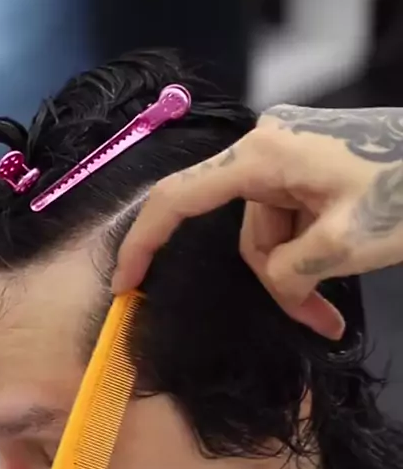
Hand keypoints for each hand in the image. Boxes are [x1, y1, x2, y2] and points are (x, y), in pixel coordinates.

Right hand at [113, 105, 402, 338]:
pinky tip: (342, 273)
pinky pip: (296, 218)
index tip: (126, 284)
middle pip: (244, 229)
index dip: (144, 241)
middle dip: (276, 279)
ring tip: (336, 308)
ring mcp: (294, 154)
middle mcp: (269, 147)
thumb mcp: (344, 243)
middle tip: (318, 321)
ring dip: (301, 273)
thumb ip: (289, 271)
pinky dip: (314, 252)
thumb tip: (279, 283)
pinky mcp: (316, 165)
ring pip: (273, 232)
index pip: (180, 197)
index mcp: (264, 154)